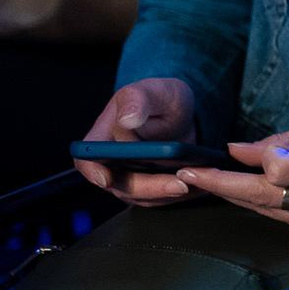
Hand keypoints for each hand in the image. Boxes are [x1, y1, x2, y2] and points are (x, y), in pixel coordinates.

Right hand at [74, 78, 197, 206]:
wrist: (182, 112)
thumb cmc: (161, 99)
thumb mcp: (153, 91)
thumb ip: (138, 100)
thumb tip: (127, 120)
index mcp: (103, 138)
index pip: (87, 159)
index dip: (93, 171)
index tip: (107, 178)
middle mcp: (111, 162)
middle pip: (120, 184)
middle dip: (150, 187)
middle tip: (180, 184)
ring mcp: (129, 177)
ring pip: (143, 196)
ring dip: (168, 193)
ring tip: (197, 184)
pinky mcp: (150, 186)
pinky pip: (161, 197)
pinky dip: (180, 194)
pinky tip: (201, 186)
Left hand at [179, 120, 288, 242]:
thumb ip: (286, 141)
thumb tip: (236, 150)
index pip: (279, 170)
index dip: (259, 158)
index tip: (243, 149)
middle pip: (262, 196)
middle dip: (220, 184)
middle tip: (184, 174)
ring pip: (265, 211)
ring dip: (235, 195)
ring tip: (206, 181)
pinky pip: (281, 220)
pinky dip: (264, 205)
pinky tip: (254, 193)